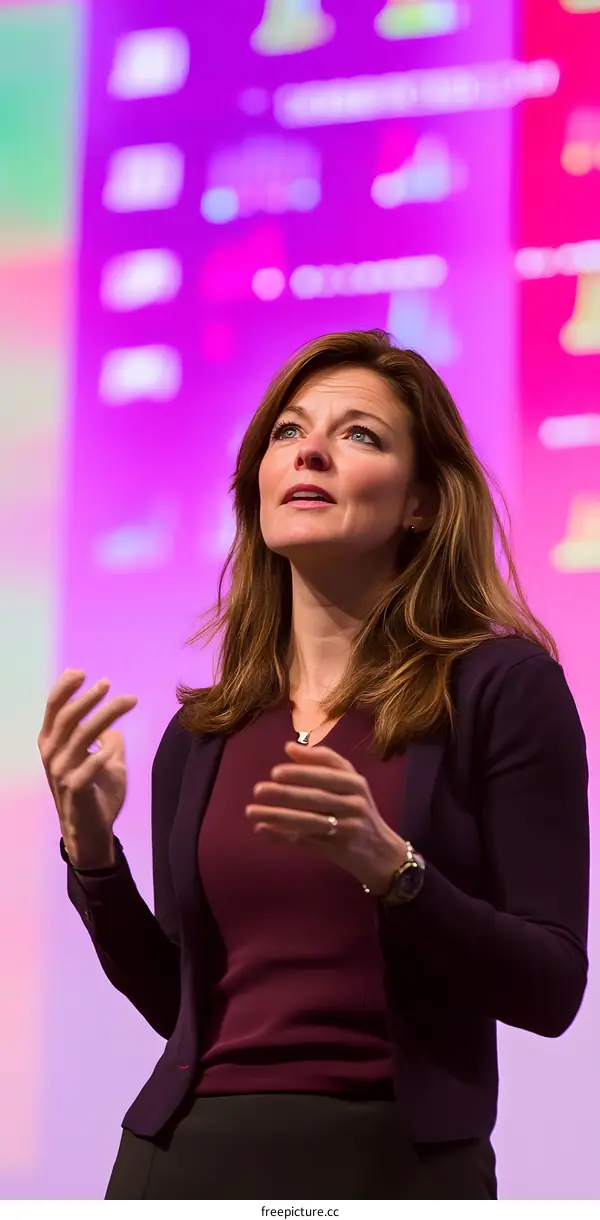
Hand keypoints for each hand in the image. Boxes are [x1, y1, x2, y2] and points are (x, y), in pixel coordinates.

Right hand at [37, 669, 137, 868]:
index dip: (65, 688)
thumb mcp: (108, 761)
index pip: (54, 709)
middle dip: (87, 697)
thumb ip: (110, 740)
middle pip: (67, 718)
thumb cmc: (97, 793)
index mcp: (53, 744)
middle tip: (108, 683)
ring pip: (80, 737)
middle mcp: (52, 755)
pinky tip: (113, 745)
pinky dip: (100, 755)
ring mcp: (62, 774)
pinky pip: (86, 768)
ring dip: (104, 715)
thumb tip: (117, 725)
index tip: (82, 672)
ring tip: (126, 701)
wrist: (92, 833)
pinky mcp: (75, 791)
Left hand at [245, 740, 407, 895]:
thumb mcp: (350, 785)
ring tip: (251, 811)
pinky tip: (262, 830)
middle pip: (316, 796)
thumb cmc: (359, 811)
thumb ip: (324, 764)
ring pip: (308, 820)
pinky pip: (306, 840)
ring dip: (277, 816)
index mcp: (356, 783)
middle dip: (285, 793)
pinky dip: (282, 836)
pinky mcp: (339, 848)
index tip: (275, 772)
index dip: (301, 771)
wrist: (382, 853)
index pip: (328, 772)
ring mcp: (348, 827)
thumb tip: (289, 747)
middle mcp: (355, 803)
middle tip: (258, 790)